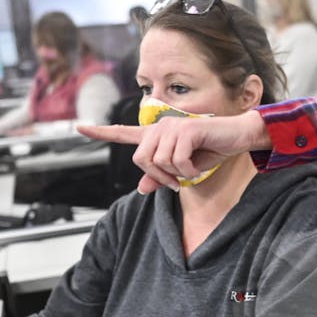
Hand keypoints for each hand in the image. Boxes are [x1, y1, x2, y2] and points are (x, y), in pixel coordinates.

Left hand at [78, 112, 270, 193]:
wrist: (236, 138)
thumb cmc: (211, 150)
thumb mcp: (184, 170)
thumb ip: (161, 178)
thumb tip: (141, 189)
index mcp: (156, 136)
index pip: (123, 133)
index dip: (100, 132)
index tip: (80, 128)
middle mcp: (160, 127)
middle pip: (140, 160)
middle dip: (158, 176)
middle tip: (175, 182)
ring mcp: (172, 127)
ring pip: (158, 162)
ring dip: (176, 174)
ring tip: (190, 170)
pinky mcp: (185, 130)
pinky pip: (176, 161)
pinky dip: (188, 170)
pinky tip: (198, 165)